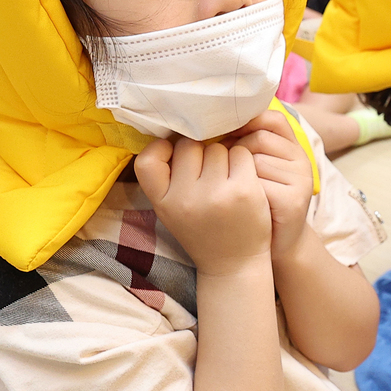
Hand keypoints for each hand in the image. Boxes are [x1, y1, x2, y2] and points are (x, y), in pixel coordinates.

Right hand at [134, 136, 271, 276]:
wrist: (234, 263)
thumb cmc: (202, 228)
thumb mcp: (171, 209)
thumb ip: (168, 176)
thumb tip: (177, 126)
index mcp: (163, 203)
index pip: (146, 160)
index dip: (160, 149)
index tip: (173, 155)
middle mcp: (185, 199)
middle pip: (189, 145)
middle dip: (200, 152)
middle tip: (208, 175)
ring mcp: (215, 194)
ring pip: (217, 147)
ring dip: (224, 157)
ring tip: (226, 181)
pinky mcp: (244, 190)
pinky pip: (241, 153)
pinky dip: (243, 161)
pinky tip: (243, 181)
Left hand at [225, 110, 313, 263]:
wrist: (273, 247)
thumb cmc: (256, 203)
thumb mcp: (254, 169)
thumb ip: (245, 143)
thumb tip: (212, 122)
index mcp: (294, 147)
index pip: (272, 119)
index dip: (245, 123)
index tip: (222, 136)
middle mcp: (301, 160)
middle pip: (259, 139)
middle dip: (233, 151)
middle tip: (219, 169)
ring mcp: (300, 181)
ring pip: (256, 162)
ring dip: (235, 175)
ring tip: (228, 189)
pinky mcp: (293, 202)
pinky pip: (258, 186)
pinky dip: (242, 194)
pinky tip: (237, 205)